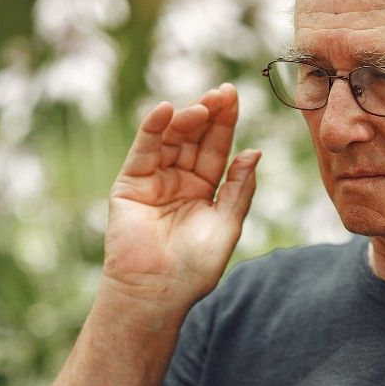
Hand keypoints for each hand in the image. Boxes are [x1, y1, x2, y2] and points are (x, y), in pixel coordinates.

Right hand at [103, 84, 259, 304]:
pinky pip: (142, 151)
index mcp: (205, 190)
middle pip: (194, 138)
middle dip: (207, 114)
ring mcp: (154, 180)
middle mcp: (179, 181)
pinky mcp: (130, 184)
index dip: (225, 122)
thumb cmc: (194, 268)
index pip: (216, 148)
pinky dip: (151, 129)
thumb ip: (239, 188)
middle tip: (221, 93)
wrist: (157, 293)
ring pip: (170, 140)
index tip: (234, 95)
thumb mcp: (227, 225)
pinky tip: (165, 110)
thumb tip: (254, 151)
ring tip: (201, 107)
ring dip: (185, 119)